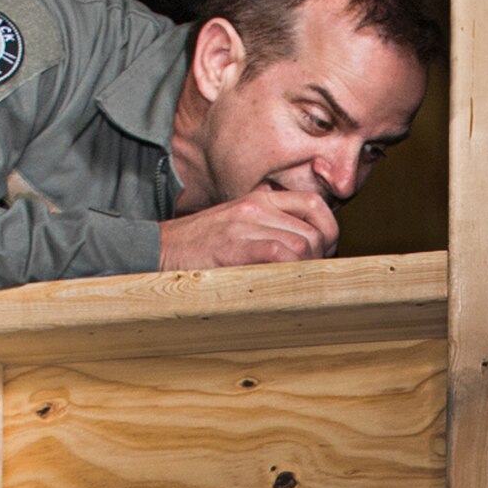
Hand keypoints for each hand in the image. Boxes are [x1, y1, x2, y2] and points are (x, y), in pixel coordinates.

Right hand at [158, 185, 338, 270]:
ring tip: (295, 286)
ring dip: (307, 271)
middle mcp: (257, 207)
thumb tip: (308, 252)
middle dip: (321, 260)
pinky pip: (281, 254)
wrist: (157, 249)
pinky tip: (282, 286)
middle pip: (315, 231)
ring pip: (303, 245)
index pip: (315, 206)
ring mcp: (246, 224)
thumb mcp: (238, 228)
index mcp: (260, 200)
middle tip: (310, 278)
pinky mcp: (235, 245)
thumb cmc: (198, 248)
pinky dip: (291, 273)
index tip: (325, 254)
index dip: (329, 232)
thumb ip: (269, 231)